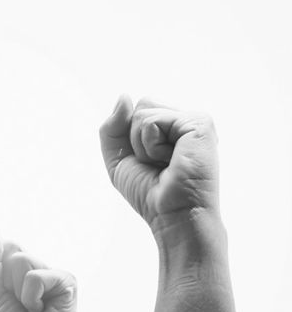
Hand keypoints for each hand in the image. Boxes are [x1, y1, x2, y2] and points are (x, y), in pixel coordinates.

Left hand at [0, 228, 76, 311]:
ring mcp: (53, 274)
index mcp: (20, 271)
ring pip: (20, 259)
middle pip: (9, 250)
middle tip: (19, 307)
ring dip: (18, 292)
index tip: (5, 295)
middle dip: (5, 282)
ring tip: (31, 311)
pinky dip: (31, 298)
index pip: (1, 247)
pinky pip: (35, 275)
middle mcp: (39, 268)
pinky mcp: (67, 281)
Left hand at [99, 96, 219, 231]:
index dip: (129, 139)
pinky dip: (152, 145)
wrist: (172, 215)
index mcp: (171, 127)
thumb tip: (124, 96)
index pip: (135, 111)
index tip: (148, 163)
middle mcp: (185, 121)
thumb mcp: (119, 158)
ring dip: (143, 144)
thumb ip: (113, 127)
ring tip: (165, 163)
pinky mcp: (200, 123)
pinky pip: (153, 121)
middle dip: (135, 138)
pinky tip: (171, 160)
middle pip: (140, 106)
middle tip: (157, 163)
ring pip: (143, 112)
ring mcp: (194, 121)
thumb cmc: (149, 192)